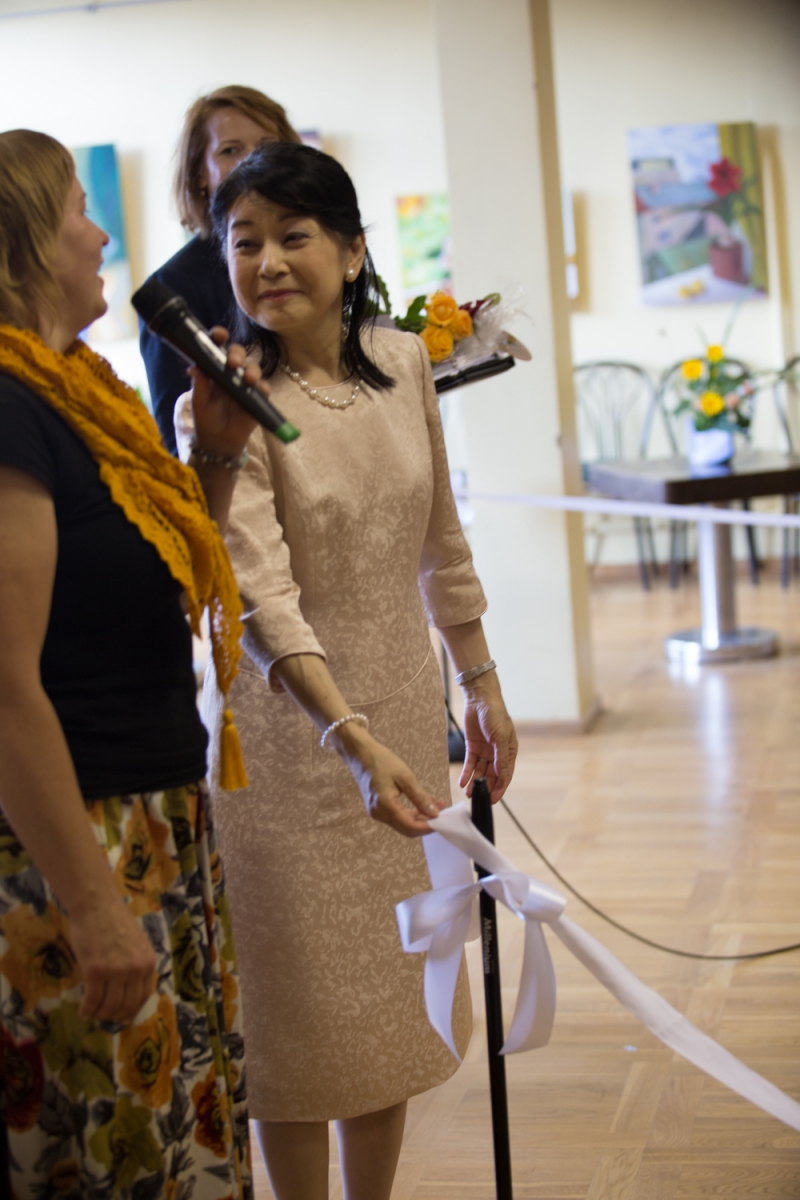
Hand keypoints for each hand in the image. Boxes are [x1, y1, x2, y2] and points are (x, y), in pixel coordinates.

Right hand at [69, 896, 155, 1023]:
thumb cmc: (113, 921)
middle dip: (114, 1015)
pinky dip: (87, 1010)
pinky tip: (83, 1011)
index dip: (130, 1010)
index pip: (143, 997)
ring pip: (109, 1006)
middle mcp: (137, 969)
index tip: (121, 1015)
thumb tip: (129, 994)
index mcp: (148, 962)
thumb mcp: (135, 944)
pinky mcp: (96, 971)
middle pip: (127, 1006)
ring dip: (99, 1014)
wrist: (96, 904)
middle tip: (103, 1015)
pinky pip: (92, 1001)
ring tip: (91, 1012)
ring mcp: (117, 971)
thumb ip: (135, 965)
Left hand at [189, 326, 260, 456]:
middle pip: (238, 354)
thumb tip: (194, 366)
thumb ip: (199, 385)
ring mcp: (245, 384)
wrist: (219, 443)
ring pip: (253, 368)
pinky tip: (258, 390)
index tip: (219, 335)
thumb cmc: (206, 420)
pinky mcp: (257, 398)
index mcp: (214, 369)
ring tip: (249, 380)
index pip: (217, 347)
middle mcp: (231, 373)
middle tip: (233, 363)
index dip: (219, 337)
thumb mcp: (199, 403)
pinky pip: (263, 388)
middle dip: (237, 353)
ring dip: (252, 370)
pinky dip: (263, 387)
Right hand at [333, 726, 441, 837]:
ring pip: (403, 823)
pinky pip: (397, 816)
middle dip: (426, 822)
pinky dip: (411, 812)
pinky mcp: (377, 808)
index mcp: (385, 806)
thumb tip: (434, 814)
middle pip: (407, 828)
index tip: (443, 819)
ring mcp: (376, 812)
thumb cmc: (382, 761)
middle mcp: (379, 814)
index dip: (428, 826)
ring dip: (420, 817)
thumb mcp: (405, 777)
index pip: (411, 827)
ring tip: (436, 803)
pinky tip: (421, 802)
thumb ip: (420, 798)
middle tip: (442, 809)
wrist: (360, 754)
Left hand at [459, 675, 517, 802]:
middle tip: (479, 799)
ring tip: (469, 793)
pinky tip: (462, 782)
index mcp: (509, 751)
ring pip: (480, 772)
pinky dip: (466, 773)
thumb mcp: (501, 737)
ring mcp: (485, 751)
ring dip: (475, 782)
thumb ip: (501, 758)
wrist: (480, 699)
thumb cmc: (495, 715)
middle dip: (486, 787)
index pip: (505, 774)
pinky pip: (470, 764)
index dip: (500, 787)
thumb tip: (502, 777)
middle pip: (492, 775)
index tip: (493, 799)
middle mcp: (497, 753)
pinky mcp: (473, 747)